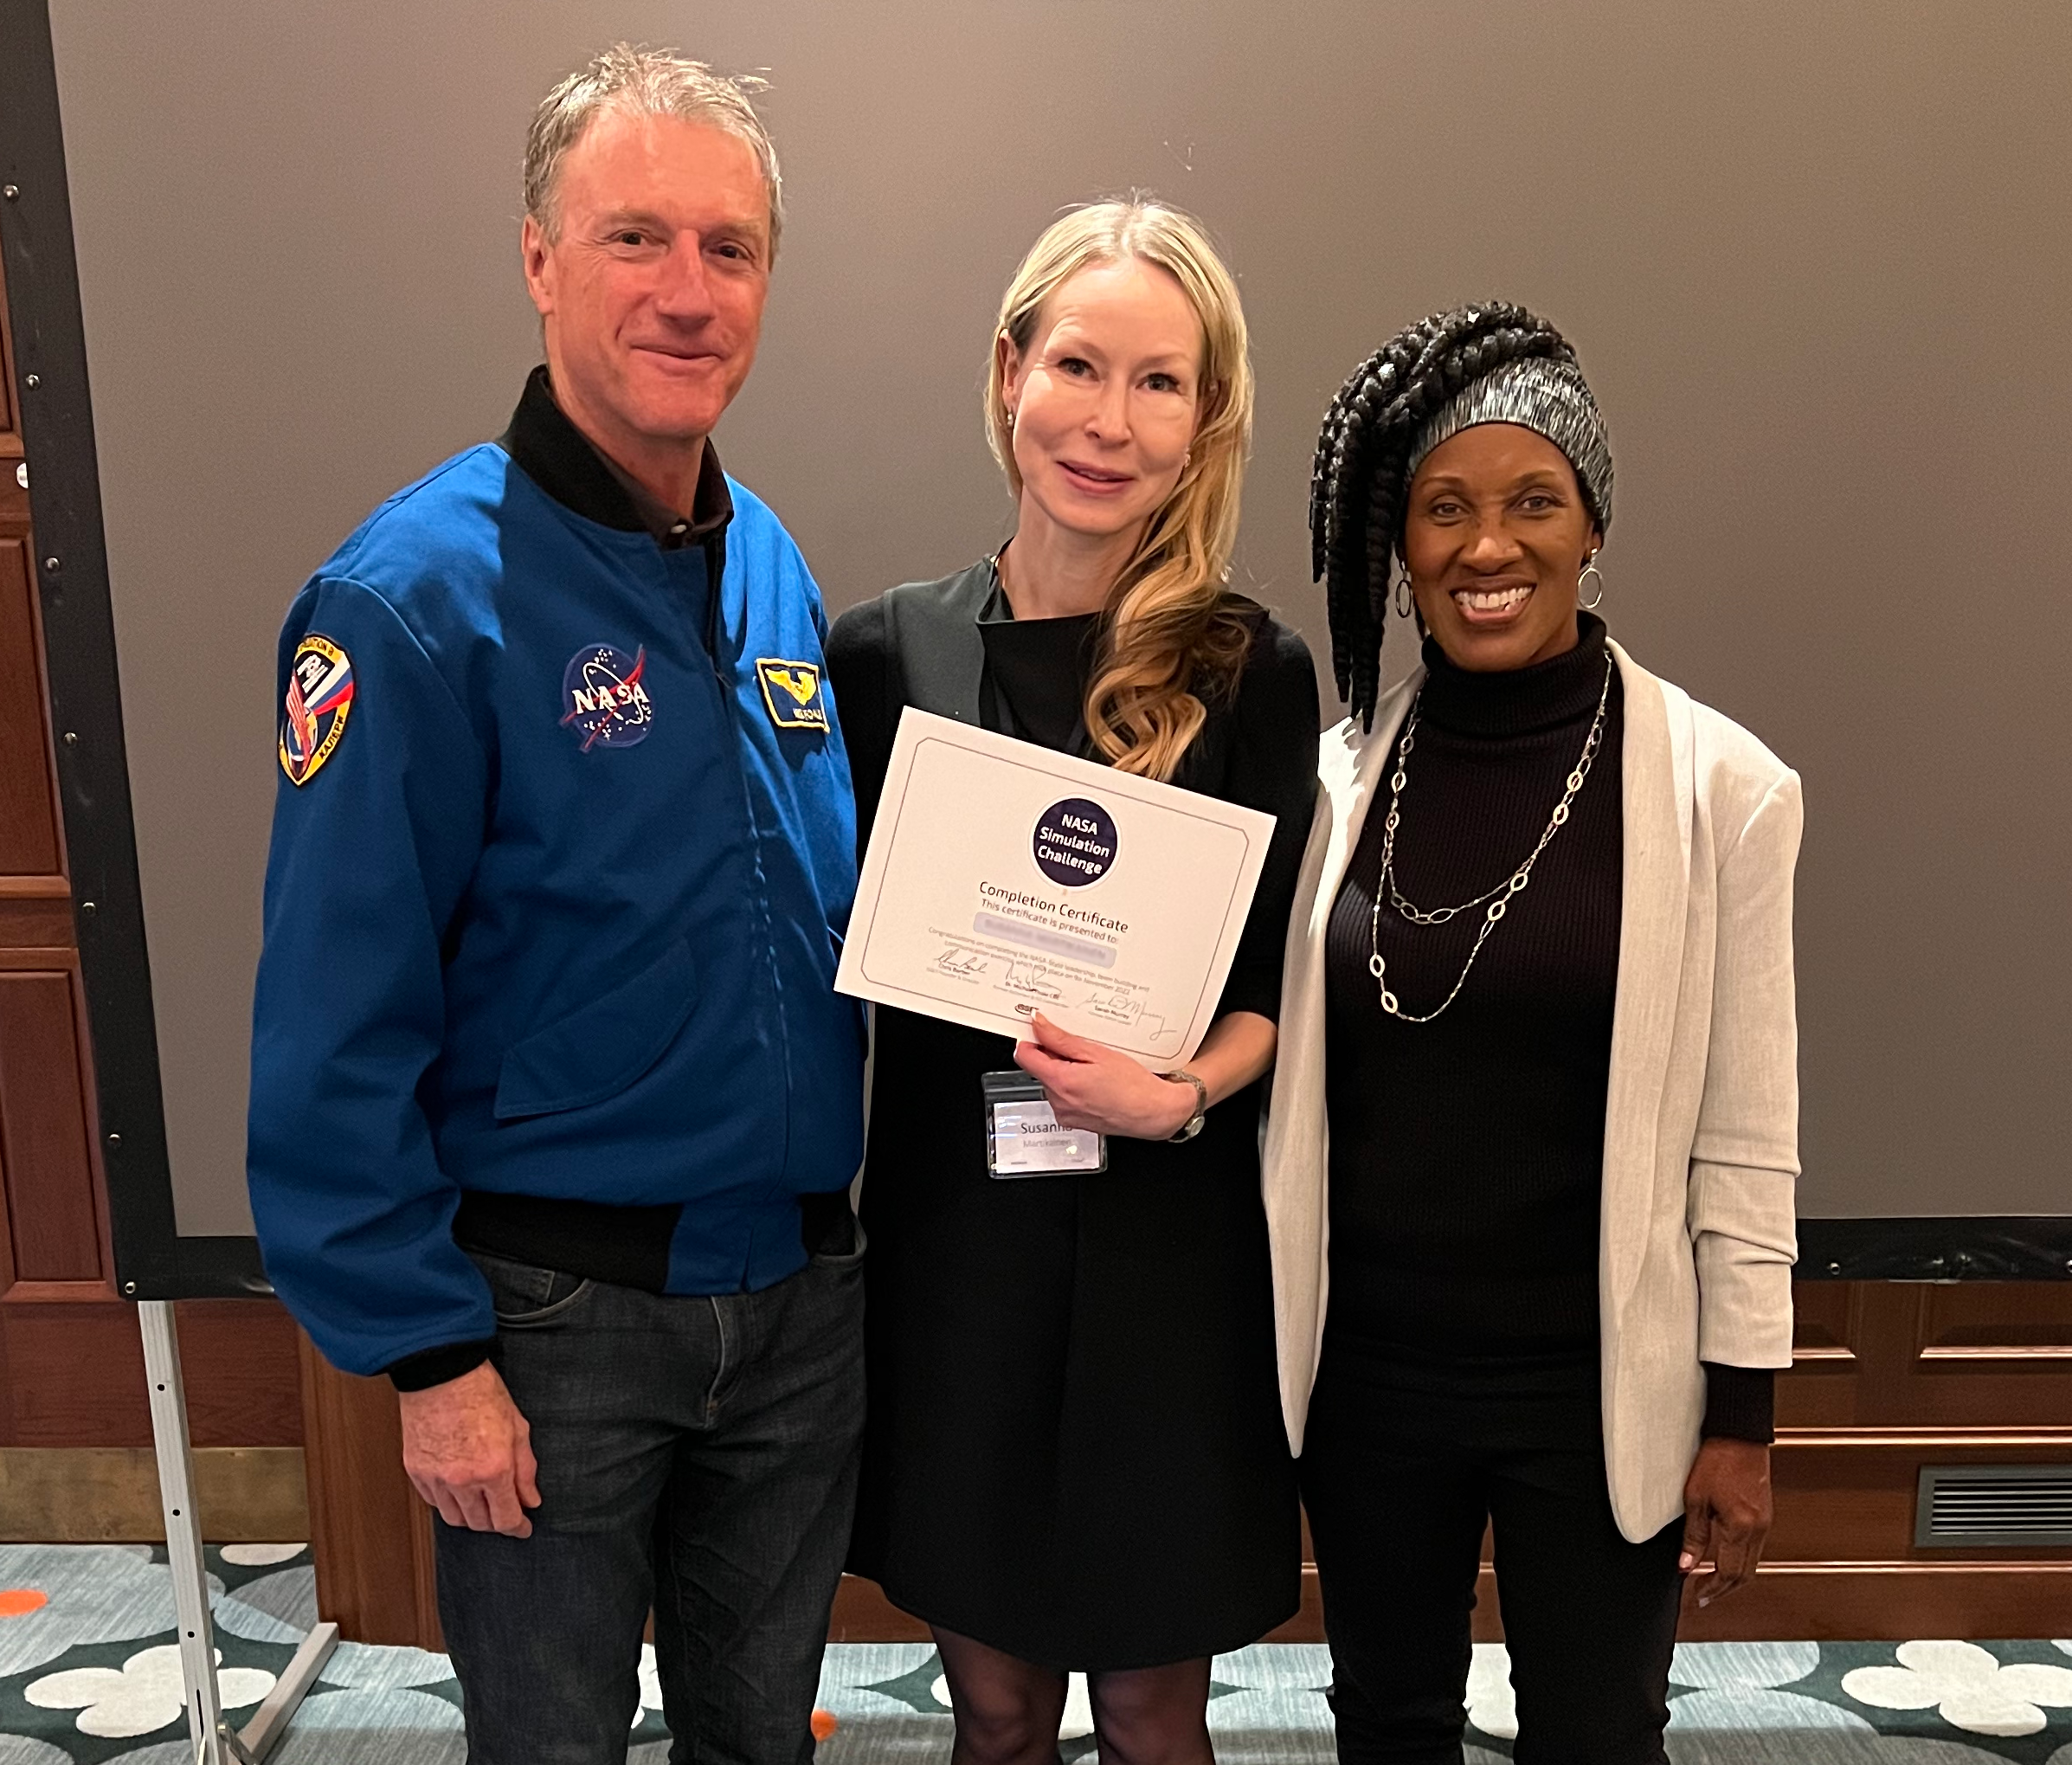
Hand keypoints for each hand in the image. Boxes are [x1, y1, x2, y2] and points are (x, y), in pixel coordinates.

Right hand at [398, 1360, 541, 1536]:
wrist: (442, 1373)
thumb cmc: (481, 1392)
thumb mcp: (518, 1428)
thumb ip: (526, 1469)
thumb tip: (530, 1499)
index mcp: (493, 1469)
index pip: (505, 1519)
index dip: (518, 1528)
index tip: (523, 1528)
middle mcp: (463, 1481)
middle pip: (480, 1524)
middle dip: (496, 1522)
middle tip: (506, 1512)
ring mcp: (436, 1479)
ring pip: (454, 1518)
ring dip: (471, 1516)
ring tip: (482, 1502)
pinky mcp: (416, 1472)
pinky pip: (434, 1502)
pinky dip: (449, 1502)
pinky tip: (459, 1490)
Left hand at [1013, 1012, 1198, 1139]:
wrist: (1154, 1113)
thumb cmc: (1134, 1085)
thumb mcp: (1098, 1053)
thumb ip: (1062, 1040)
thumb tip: (1038, 1026)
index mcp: (1061, 1082)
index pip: (1024, 1056)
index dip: (1032, 1040)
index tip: (1042, 1032)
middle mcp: (1058, 1101)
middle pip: (1040, 1069)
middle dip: (1055, 1056)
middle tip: (1083, 1050)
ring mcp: (1065, 1114)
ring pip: (1052, 1083)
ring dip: (1065, 1072)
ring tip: (1094, 1068)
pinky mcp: (1074, 1121)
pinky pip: (1063, 1097)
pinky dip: (1073, 1087)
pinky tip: (1095, 1083)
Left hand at [1680, 1437, 1771, 1606]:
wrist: (1739, 1435)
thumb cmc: (1717, 1459)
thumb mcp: (1695, 1498)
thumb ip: (1693, 1536)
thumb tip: (1685, 1565)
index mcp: (1741, 1527)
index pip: (1729, 1573)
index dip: (1712, 1589)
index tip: (1697, 1597)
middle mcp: (1759, 1529)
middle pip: (1745, 1575)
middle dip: (1724, 1590)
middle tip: (1703, 1597)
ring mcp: (1765, 1522)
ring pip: (1753, 1564)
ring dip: (1734, 1578)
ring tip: (1712, 1583)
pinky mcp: (1765, 1515)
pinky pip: (1756, 1548)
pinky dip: (1741, 1560)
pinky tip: (1726, 1558)